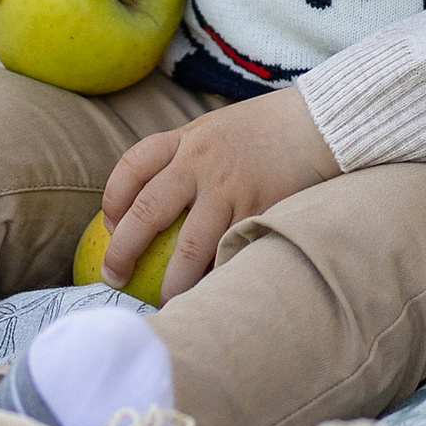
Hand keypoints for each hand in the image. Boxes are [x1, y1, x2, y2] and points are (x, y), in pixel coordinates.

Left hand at [98, 89, 340, 302]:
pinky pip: (227, 254)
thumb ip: (184, 158)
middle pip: (148, 210)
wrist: (317, 123)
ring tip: (163, 302)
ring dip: (171, 282)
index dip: (113, 198)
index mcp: (187, 138)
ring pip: (188, 248)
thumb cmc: (262, 131)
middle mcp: (201, 162)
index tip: (109, 225)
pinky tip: (208, 293)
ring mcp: (229, 189)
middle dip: (124, 250)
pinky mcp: (257, 212)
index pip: (133, 165)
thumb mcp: (214, 129)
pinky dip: (214, 276)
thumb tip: (146, 203)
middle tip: (113, 277)